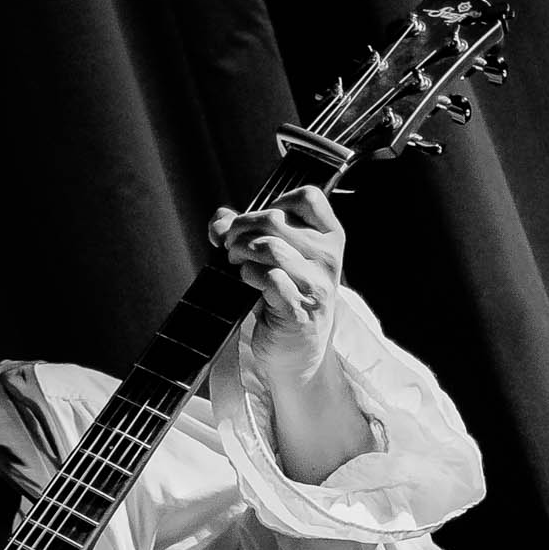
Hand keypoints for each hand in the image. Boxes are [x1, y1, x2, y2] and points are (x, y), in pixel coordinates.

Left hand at [209, 185, 344, 385]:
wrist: (297, 352)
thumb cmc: (285, 300)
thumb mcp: (274, 259)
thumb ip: (248, 232)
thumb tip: (218, 220)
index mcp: (329, 237)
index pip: (307, 197)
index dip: (274, 203)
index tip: (257, 223)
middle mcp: (328, 257)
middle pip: (275, 219)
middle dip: (241, 229)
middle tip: (231, 247)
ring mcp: (316, 283)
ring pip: (269, 247)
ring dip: (241, 253)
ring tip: (237, 264)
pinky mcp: (298, 308)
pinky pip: (268, 277)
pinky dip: (249, 276)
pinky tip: (248, 284)